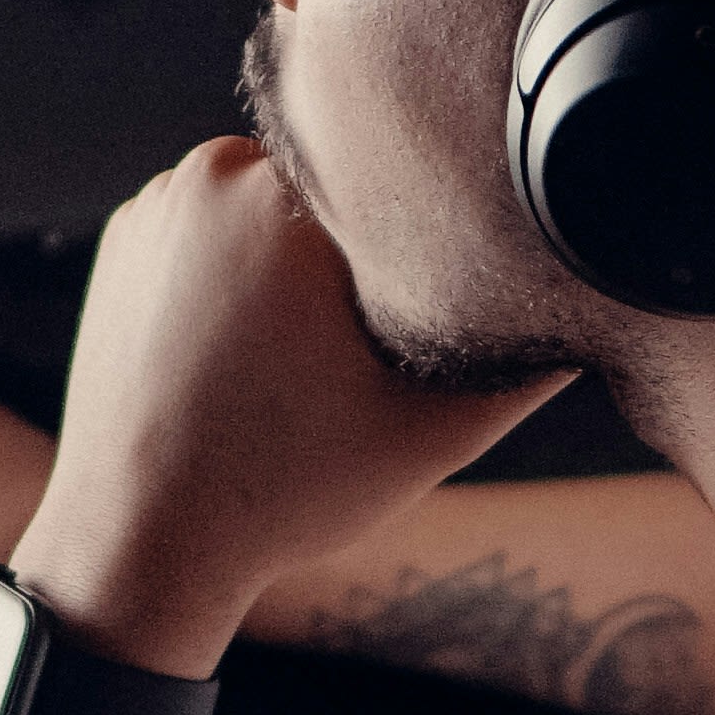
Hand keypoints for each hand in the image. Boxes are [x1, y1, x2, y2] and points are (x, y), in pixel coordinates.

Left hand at [13, 138, 562, 674]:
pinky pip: (211, 225)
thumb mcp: (432, 434)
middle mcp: (213, 175)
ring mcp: (159, 203)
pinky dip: (235, 269)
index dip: (430, 237)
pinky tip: (245, 347)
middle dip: (360, 249)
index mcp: (288, 198)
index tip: (430, 302)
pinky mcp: (124, 236)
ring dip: (296, 254)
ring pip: (272, 200)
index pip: (398, 175)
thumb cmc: (281, 491)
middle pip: (337, 183)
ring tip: (300, 354)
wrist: (138, 539)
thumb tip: (590, 312)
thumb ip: (525, 365)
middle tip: (361, 347)